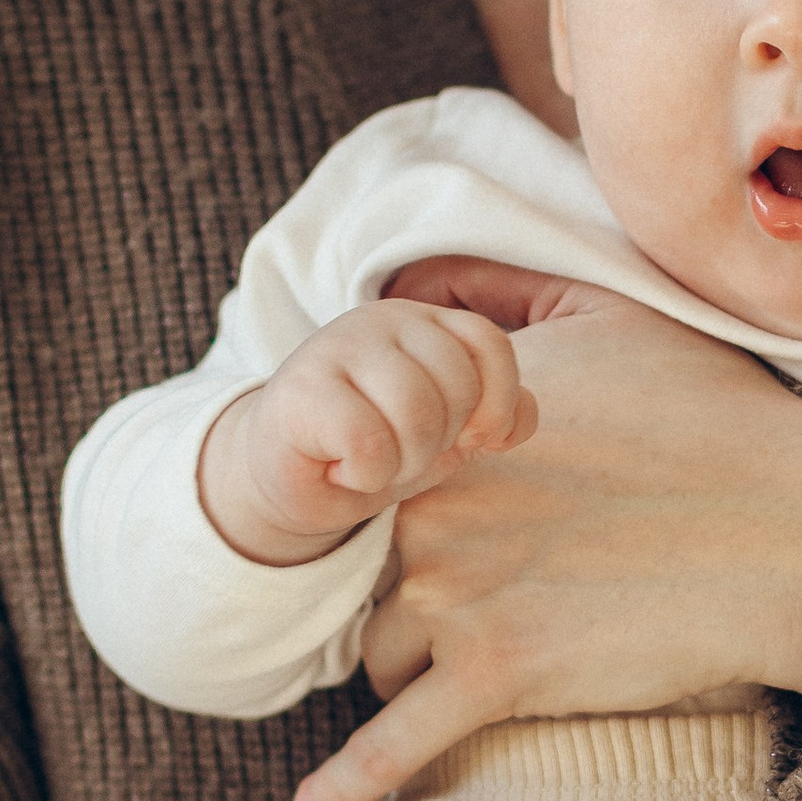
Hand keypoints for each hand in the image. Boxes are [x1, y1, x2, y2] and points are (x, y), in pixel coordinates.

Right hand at [197, 299, 533, 566]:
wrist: (287, 481)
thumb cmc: (373, 450)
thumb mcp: (449, 435)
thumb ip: (495, 415)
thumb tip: (515, 423)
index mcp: (424, 321)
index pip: (489, 343)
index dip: (495, 404)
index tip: (468, 439)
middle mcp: (382, 319)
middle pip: (457, 384)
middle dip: (441, 441)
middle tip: (401, 450)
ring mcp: (337, 345)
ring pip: (416, 412)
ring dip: (403, 461)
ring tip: (373, 460)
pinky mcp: (300, 387)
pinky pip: (369, 441)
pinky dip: (366, 472)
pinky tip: (341, 465)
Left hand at [290, 269, 801, 800]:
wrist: (788, 525)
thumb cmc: (713, 417)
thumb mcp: (608, 319)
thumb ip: (507, 297)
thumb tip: (436, 276)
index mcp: (447, 430)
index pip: (372, 481)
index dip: (394, 507)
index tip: (430, 527)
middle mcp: (432, 512)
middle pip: (367, 571)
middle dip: (400, 588)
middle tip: (454, 601)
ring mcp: (458, 598)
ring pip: (378, 652)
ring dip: (406, 663)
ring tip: (449, 673)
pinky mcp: (498, 676)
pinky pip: (396, 742)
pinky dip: (353, 778)